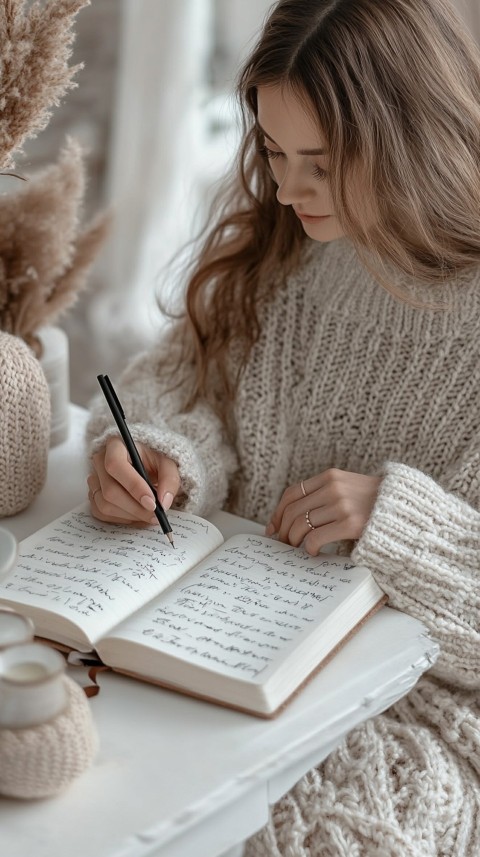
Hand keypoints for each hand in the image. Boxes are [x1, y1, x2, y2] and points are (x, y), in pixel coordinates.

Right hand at [87, 435, 180, 524]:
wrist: (145, 466)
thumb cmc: (154, 461)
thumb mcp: (168, 463)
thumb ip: (169, 479)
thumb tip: (163, 502)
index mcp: (115, 446)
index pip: (115, 465)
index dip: (133, 486)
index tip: (152, 503)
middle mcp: (99, 462)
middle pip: (110, 490)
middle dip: (135, 508)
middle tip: (156, 516)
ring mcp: (94, 480)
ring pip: (105, 505)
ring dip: (130, 515)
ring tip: (149, 515)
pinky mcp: (93, 496)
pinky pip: (101, 514)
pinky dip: (122, 519)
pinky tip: (137, 514)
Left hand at [266, 468, 381, 554]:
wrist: (408, 510)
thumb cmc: (377, 504)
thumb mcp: (351, 487)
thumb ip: (326, 494)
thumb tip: (294, 517)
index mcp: (331, 476)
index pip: (292, 493)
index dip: (278, 512)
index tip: (272, 528)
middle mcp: (334, 487)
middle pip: (293, 511)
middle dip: (283, 531)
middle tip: (283, 544)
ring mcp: (342, 505)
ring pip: (301, 525)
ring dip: (294, 541)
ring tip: (298, 549)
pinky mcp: (351, 523)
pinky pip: (315, 538)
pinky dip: (309, 548)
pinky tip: (314, 553)